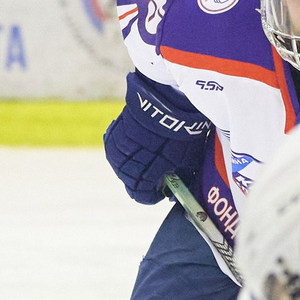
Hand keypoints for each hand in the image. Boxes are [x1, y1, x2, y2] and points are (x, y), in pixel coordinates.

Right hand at [102, 72, 211, 204]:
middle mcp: (123, 168)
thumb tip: (177, 186)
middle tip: (159, 169)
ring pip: (123, 165)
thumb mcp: (187, 161)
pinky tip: (139, 139)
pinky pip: (117, 148)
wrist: (165, 102)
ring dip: (134, 163)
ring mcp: (115, 151)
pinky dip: (127, 147)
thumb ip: (180, 177)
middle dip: (144, 179)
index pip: (142, 197)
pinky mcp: (112, 134)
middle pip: (131, 182)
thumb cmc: (180, 135)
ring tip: (149, 151)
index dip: (154, 195)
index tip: (163, 188)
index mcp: (141, 179)